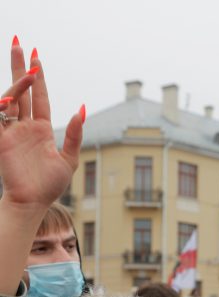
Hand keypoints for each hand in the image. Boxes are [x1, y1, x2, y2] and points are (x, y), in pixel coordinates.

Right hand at [0, 39, 82, 211]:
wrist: (34, 201)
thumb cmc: (51, 185)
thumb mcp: (69, 159)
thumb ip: (75, 135)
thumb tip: (81, 110)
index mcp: (42, 130)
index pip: (40, 97)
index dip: (39, 77)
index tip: (37, 56)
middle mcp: (26, 126)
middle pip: (23, 90)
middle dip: (21, 67)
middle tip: (19, 42)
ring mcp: (12, 131)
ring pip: (12, 98)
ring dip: (18, 82)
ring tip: (28, 68)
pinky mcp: (1, 140)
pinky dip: (3, 105)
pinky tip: (11, 98)